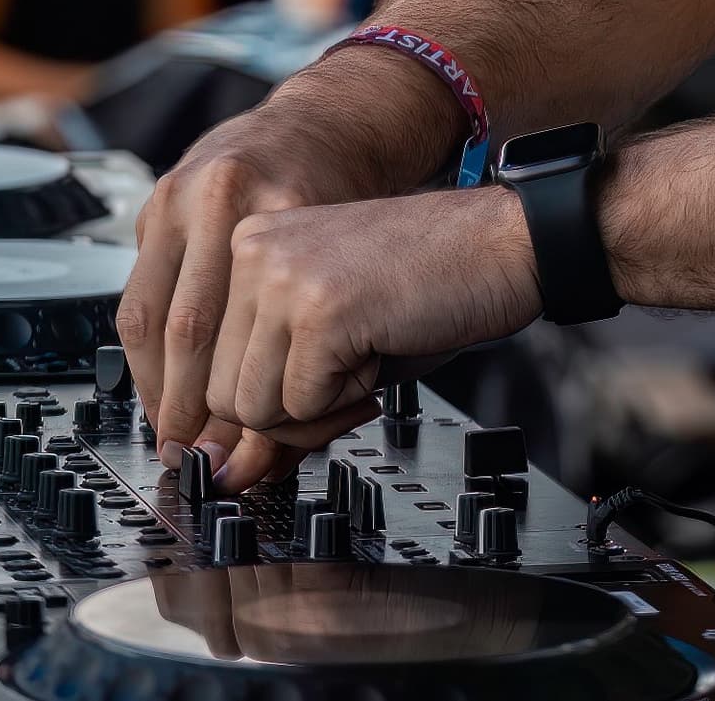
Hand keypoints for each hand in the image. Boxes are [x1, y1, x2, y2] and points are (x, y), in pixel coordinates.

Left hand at [203, 187, 540, 485]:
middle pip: (221, 394)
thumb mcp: (332, 338)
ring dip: (316, 410)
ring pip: (252, 408)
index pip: (210, 364)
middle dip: (289, 413)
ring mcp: (281, 277)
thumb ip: (274, 395)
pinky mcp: (318, 310)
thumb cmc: (430, 285)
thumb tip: (225, 472)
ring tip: (365, 360)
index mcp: (248, 244)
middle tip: (351, 383)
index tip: (307, 399)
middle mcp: (252, 251)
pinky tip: (381, 351)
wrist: (504, 242)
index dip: (265, 401)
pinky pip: (300, 405)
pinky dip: (346, 402)